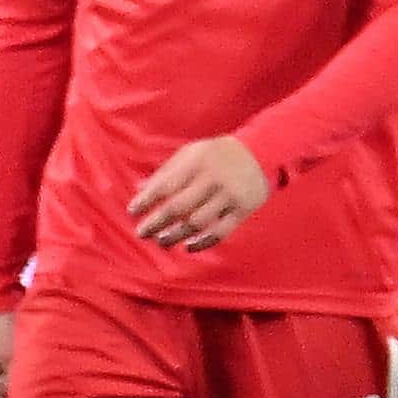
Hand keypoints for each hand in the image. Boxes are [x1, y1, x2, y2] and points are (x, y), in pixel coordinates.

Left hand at [129, 135, 270, 250]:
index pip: (165, 185)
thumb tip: (139, 189)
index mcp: (197, 162)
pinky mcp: (243, 210)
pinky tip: (188, 247)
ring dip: (175, 236)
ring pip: (197, 223)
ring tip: (162, 241)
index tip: (133, 211)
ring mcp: (229, 196)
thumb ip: (167, 170)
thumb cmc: (220, 153)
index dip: (146, 201)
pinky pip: (220, 232)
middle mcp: (212, 179)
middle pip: (178, 207)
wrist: (264, 150)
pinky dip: (202, 243)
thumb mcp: (192, 152)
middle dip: (156, 223)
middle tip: (142, 233)